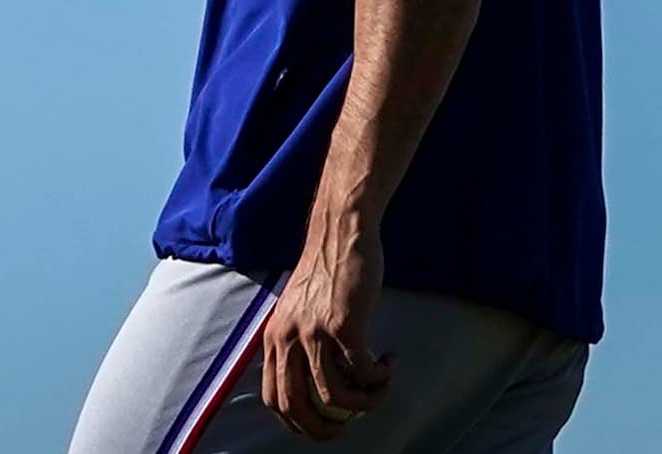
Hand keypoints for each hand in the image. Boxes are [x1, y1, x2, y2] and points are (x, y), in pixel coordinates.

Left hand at [262, 222, 391, 439]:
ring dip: (364, 402)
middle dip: (324, 429)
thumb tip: (315, 383)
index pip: (273, 397)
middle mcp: (287, 337)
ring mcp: (314, 331)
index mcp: (274, 336)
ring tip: (380, 388)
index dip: (296, 422)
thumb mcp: (297, 310)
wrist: (340, 232)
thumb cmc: (326, 271)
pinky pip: (363, 371)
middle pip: (296, 406)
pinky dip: (379, 379)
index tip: (321, 427)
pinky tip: (388, 365)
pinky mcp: (344, 324)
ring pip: (335, 396)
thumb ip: (299, 341)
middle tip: (350, 428)